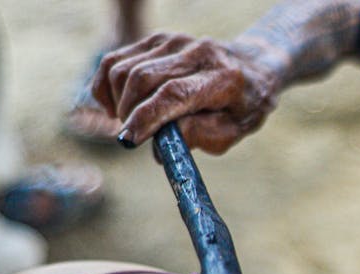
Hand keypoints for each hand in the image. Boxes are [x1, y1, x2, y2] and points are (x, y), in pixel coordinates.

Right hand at [91, 33, 279, 153]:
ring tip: (132, 122)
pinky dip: (107, 87)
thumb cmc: (240, 107)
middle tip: (133, 138)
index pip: (174, 94)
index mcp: (222, 78)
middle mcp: (198, 52)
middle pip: (143, 78)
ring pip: (123, 69)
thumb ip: (196, 138)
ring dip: (118, 102)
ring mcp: (175, 41)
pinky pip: (115, 61)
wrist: (252, 69)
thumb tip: (157, 147)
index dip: (146, 118)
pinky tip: (117, 107)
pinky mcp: (157, 39)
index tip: (127, 140)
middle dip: (129, 113)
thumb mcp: (230, 132)